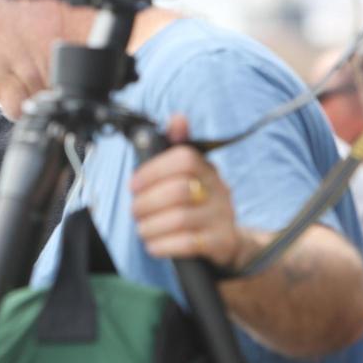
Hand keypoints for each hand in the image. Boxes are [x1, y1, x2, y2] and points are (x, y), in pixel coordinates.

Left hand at [129, 115, 244, 268]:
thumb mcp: (190, 175)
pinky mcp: (221, 242)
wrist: (228, 241)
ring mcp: (222, 217)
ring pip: (180, 219)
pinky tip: (153, 245)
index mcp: (207, 169)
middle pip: (179, 190)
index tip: (133, 184)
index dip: (153, 171)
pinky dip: (163, 245)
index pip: (184, 159)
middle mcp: (218, 190)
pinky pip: (188, 244)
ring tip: (143, 229)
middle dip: (147, 203)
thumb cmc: (198, 203)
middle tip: (135, 211)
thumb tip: (178, 118)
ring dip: (152, 226)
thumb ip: (177, 148)